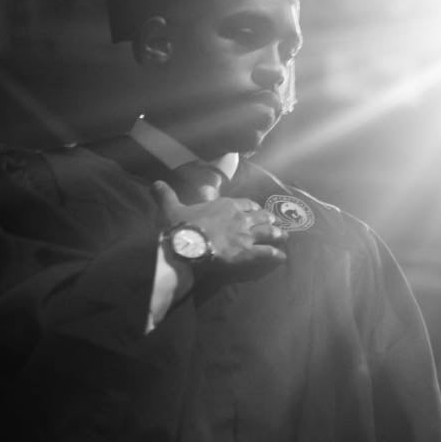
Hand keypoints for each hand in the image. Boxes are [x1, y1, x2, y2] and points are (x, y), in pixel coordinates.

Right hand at [151, 180, 287, 269]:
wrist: (186, 246)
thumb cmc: (179, 227)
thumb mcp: (170, 208)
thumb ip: (165, 195)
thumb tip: (155, 183)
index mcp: (225, 205)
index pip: (245, 203)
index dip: (252, 207)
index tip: (255, 209)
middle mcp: (240, 218)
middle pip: (261, 216)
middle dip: (269, 219)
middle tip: (276, 223)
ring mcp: (246, 235)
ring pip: (269, 232)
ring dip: (278, 234)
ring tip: (285, 237)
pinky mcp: (249, 253)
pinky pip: (268, 253)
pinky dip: (276, 255)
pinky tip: (282, 257)